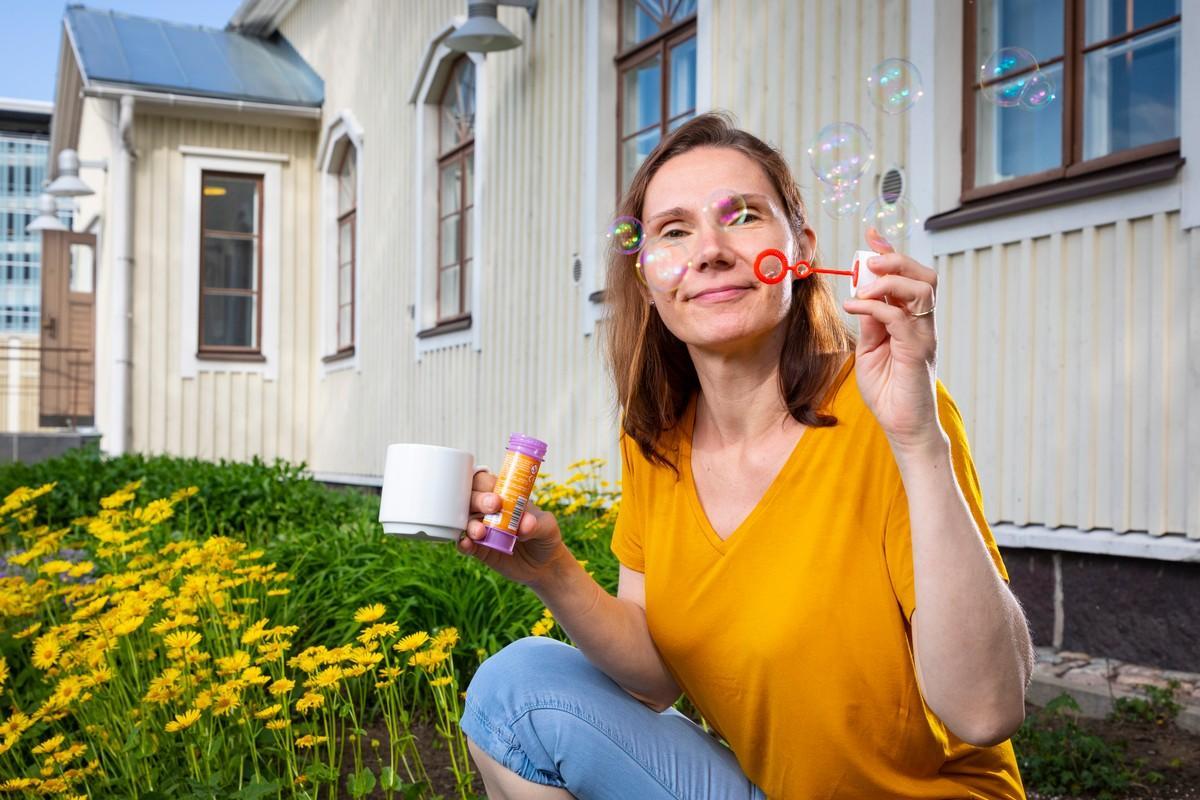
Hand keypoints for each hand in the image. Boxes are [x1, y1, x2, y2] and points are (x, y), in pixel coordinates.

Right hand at [458, 469, 572, 587]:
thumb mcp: (548, 526)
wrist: (545, 565)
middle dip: (478, 500)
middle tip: (493, 506)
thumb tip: (525, 524)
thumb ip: (538, 523)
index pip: (485, 482)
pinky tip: (467, 544)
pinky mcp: (479, 549)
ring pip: (465, 521)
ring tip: (480, 532)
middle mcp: (488, 511)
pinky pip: (465, 544)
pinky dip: (463, 544)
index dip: (484, 484)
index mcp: (503, 496)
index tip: (496, 495)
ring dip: (470, 524)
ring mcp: (482, 529)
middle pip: (471, 498)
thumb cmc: (545, 536)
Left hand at [842, 227, 943, 451]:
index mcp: (912, 321)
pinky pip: (901, 318)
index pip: (910, 277)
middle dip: (896, 260)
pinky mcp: (918, 351)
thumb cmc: (888, 391)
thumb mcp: (870, 350)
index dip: (892, 253)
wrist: (903, 427)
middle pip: (923, 276)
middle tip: (869, 263)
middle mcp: (923, 325)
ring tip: (863, 288)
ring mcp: (924, 336)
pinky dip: (875, 306)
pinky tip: (854, 307)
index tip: (872, 236)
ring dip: (889, 281)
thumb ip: (870, 323)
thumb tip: (862, 296)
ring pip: (920, 290)